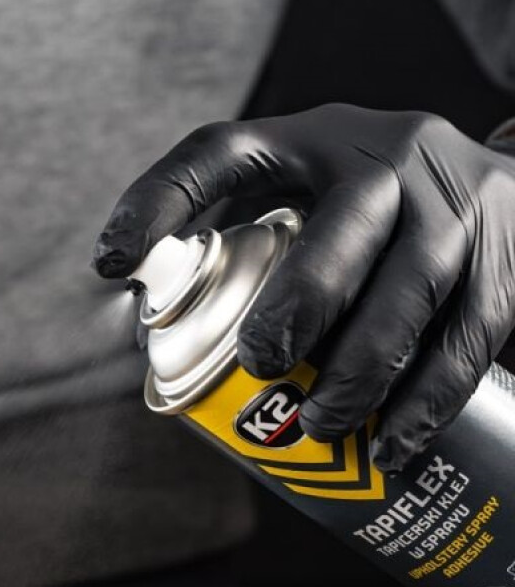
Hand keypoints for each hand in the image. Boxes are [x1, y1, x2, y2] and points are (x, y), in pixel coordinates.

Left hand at [93, 104, 514, 470]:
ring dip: (364, 369)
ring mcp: (459, 205)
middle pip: (345, 223)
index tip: (111, 263)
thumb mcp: (306, 196)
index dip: (160, 200)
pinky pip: (472, 335)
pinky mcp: (510, 259)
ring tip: (320, 427)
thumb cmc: (370, 214)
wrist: (507, 185)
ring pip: (415, 285)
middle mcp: (391, 158)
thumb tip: (153, 324)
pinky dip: (430, 398)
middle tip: (262, 363)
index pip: (224, 152)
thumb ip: (241, 242)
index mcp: (313, 141)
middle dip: (301, 299)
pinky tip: (392, 446)